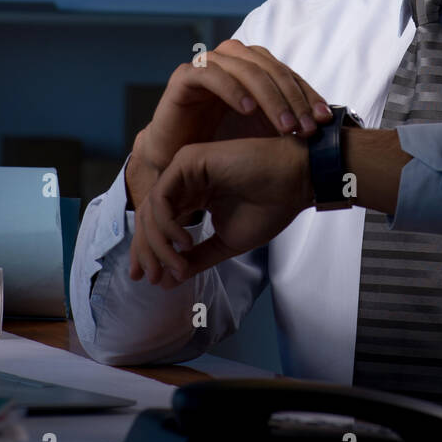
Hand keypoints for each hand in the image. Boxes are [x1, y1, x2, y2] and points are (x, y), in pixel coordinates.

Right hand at [126, 42, 332, 209]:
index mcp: (252, 69)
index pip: (286, 73)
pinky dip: (231, 89)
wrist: (176, 162)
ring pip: (245, 68)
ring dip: (269, 95)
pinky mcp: (184, 77)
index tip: (325, 119)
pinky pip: (210, 73)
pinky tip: (248, 109)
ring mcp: (207, 66)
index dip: (308, 93)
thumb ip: (288, 120)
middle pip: (269, 67)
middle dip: (293, 97)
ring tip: (285, 123)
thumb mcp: (261, 132)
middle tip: (308, 126)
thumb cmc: (220, 145)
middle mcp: (231, 61)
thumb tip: (329, 121)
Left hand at [129, 136, 312, 285]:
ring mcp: (184, 168)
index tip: (149, 280)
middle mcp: (184, 181)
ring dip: (158, 243)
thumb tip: (168, 280)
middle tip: (153, 277)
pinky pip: (162, 197)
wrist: (294, 182)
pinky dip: (167, 224)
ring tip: (177, 264)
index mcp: (192, 195)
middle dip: (147, 251)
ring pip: (151, 209)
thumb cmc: (269, 207)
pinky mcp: (188, 160)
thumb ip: (197, 258)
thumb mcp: (226, 242)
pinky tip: (185, 241)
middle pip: (148, 217)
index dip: (149, 252)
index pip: (158, 224)